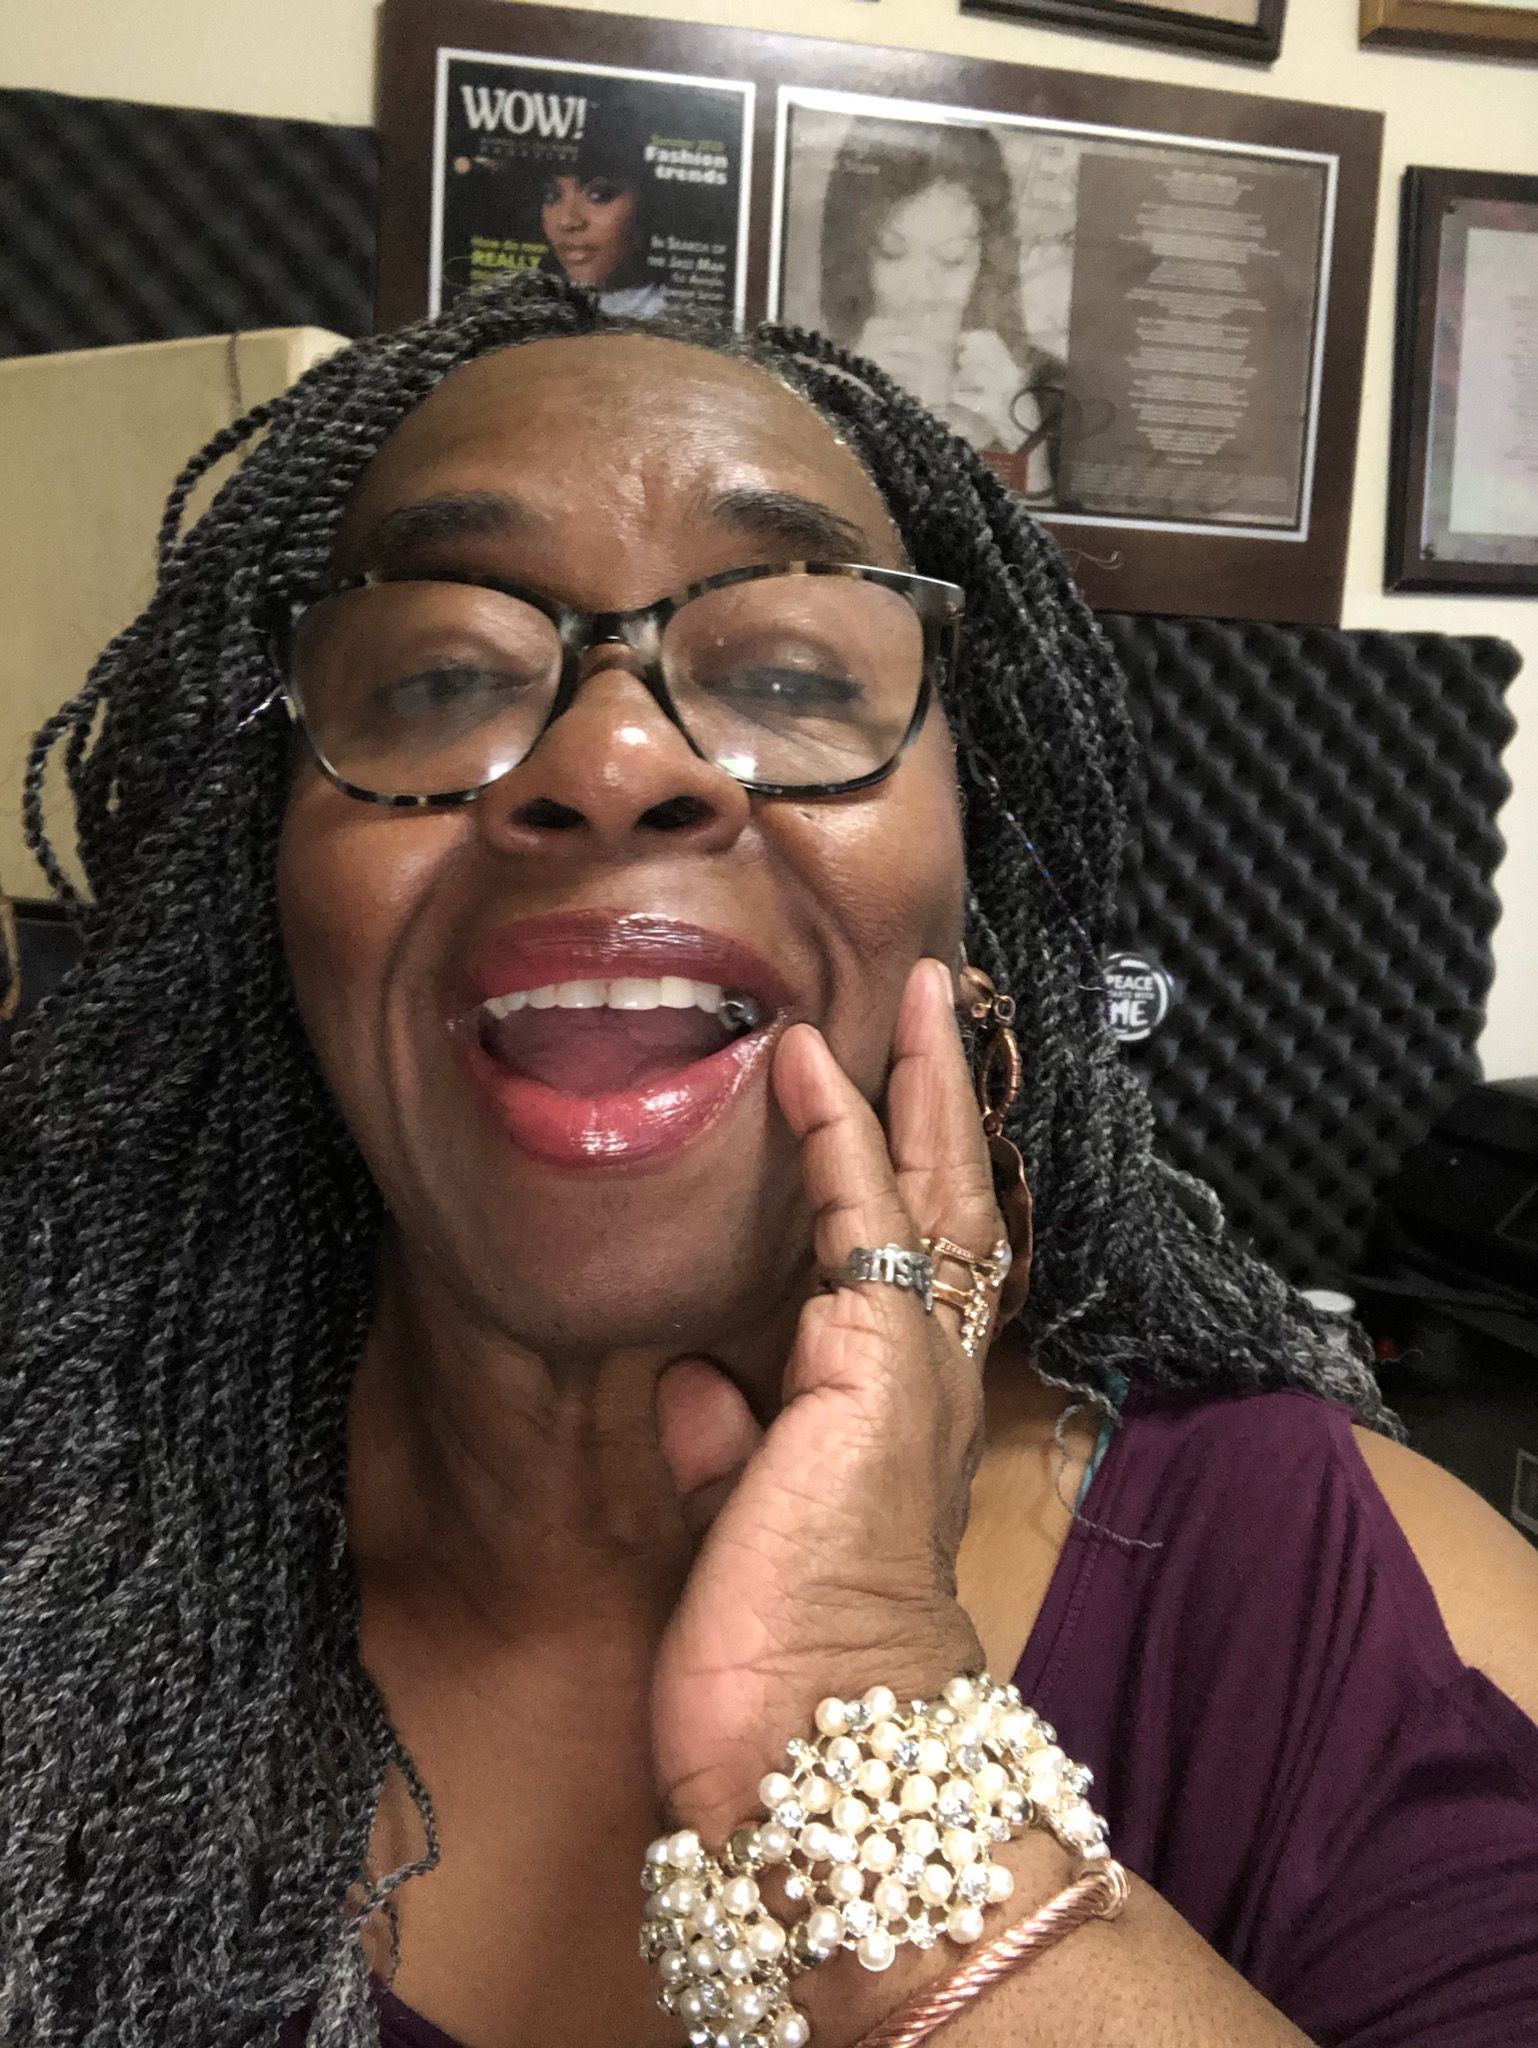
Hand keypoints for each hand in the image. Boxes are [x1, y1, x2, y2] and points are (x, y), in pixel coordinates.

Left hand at [650, 958, 1005, 1843]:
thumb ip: (730, 1443)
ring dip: (921, 1084)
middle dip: (949, 1097)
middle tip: (943, 1000)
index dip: (915, 1167)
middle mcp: (928, 1376)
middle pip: (959, 1202)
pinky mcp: (868, 1365)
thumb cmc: (781, 1653)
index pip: (924, 1259)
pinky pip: (858, 1219)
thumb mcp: (746, 1524)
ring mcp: (911, 1366)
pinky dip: (836, 1131)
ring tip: (919, 995)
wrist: (806, 1738)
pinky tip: (809, 1062)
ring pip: (936, 1190)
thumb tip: (692, 1381)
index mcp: (903, 1411)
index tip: (895, 1086)